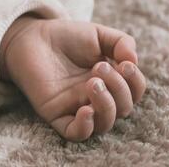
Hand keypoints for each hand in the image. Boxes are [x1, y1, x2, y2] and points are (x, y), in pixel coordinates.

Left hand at [0, 15, 145, 140]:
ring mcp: (76, 107)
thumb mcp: (98, 34)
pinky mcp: (56, 114)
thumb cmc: (65, 37)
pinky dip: (85, 127)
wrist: (32, 37)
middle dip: (119, 89)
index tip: (124, 63)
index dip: (135, 82)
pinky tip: (86, 110)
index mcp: (110, 81)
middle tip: (99, 68)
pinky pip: (75, 134)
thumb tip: (133, 61)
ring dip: (106, 106)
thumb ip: (121, 42)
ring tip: (92, 82)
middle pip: (122, 109)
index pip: (133, 92)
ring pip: (103, 124)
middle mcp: (95, 97)